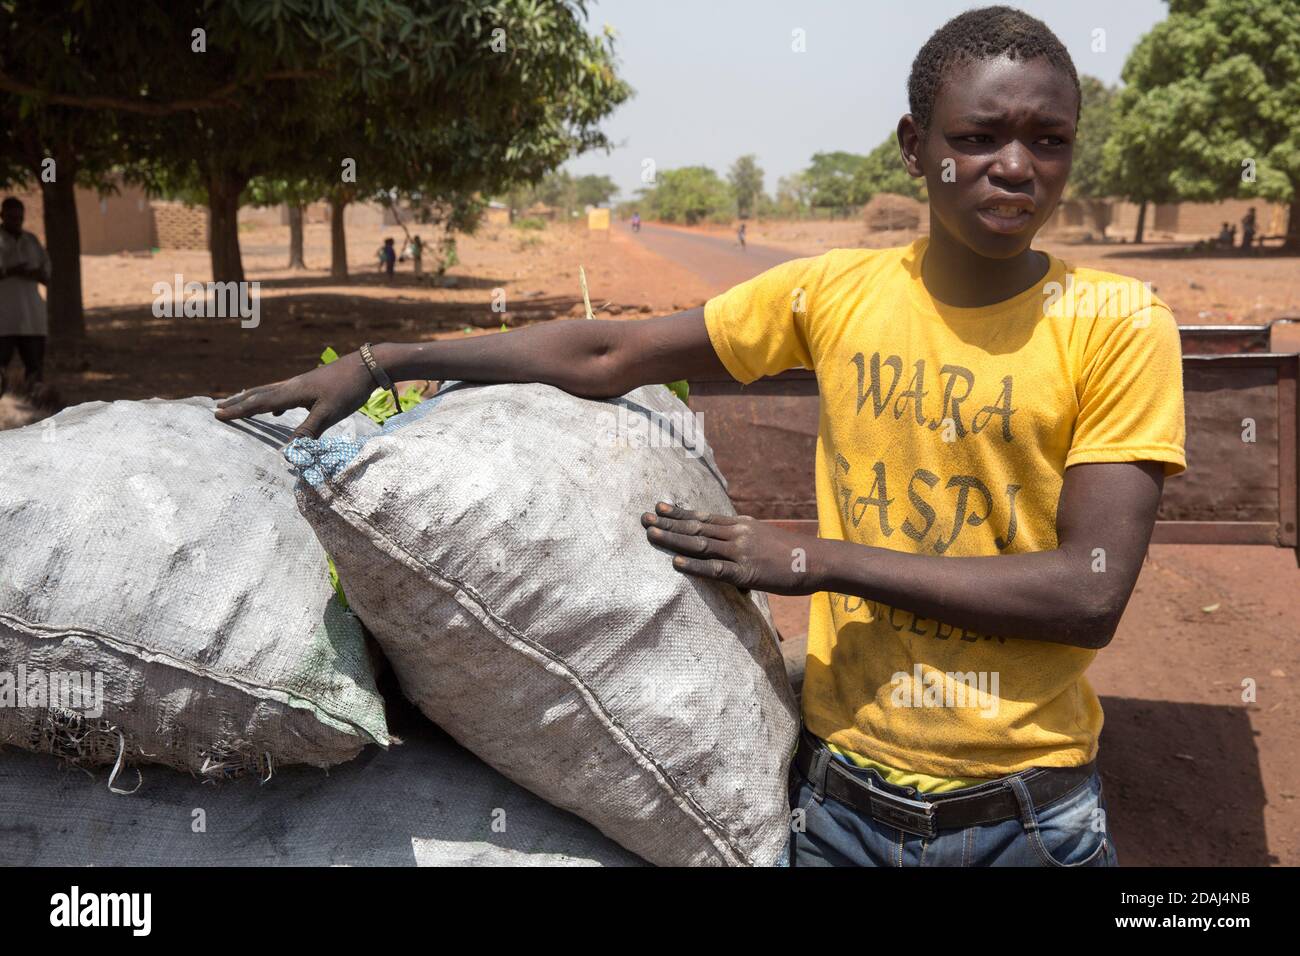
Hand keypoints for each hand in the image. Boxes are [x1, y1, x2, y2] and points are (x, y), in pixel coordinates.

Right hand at [214, 351, 375, 438]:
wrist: (367, 366)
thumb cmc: (348, 389)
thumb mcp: (329, 413)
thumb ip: (308, 430)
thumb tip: (288, 450)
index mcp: (292, 392)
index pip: (259, 403)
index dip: (238, 411)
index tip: (217, 415)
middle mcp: (292, 386)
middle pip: (259, 394)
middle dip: (238, 403)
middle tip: (217, 408)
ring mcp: (302, 384)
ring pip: (271, 392)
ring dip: (253, 400)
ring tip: (240, 406)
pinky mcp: (312, 386)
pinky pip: (285, 395)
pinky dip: (274, 403)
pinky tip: (278, 411)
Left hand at [641, 502, 821, 594]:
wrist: (818, 560)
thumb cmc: (792, 553)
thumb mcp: (764, 537)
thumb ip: (744, 537)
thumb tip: (727, 542)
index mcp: (740, 525)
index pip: (703, 517)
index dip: (679, 513)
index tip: (659, 506)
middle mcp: (737, 534)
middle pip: (695, 528)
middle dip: (667, 523)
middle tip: (643, 518)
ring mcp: (740, 552)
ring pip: (699, 545)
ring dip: (672, 540)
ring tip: (650, 534)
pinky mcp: (746, 572)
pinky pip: (714, 570)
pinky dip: (693, 566)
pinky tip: (675, 564)